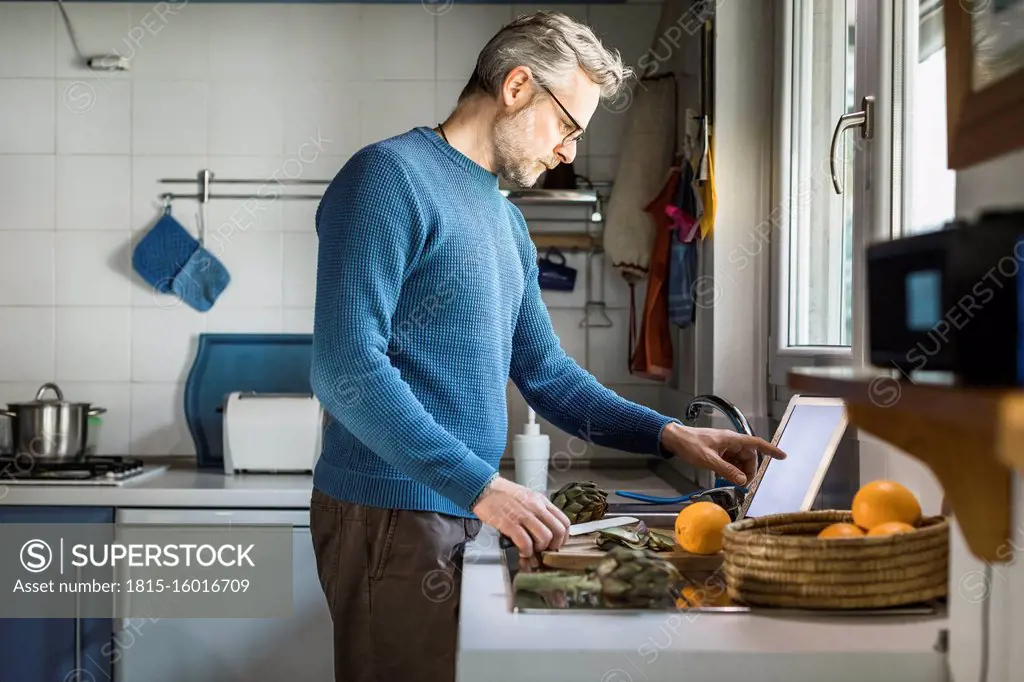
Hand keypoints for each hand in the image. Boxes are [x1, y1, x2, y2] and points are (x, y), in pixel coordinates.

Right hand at [472, 476, 569, 556]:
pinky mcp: (509, 523)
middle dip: (553, 546)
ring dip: (539, 549)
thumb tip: (546, 529)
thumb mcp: (527, 497)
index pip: (564, 522)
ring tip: (531, 550)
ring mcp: (523, 515)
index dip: (563, 538)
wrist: (484, 487)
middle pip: (558, 531)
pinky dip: (526, 551)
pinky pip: (525, 542)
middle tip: (544, 550)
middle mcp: (535, 507)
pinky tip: (521, 551)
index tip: (557, 544)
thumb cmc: (503, 494)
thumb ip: (538, 511)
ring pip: (544, 537)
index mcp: (541, 501)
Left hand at [660, 423, 786, 486]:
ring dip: (739, 471)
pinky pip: (730, 462)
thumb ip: (726, 470)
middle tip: (745, 483)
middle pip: (748, 456)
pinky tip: (725, 477)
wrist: (674, 439)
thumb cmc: (690, 445)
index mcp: (731, 439)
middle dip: (749, 470)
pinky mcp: (718, 452)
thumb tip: (743, 480)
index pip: (756, 443)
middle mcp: (730, 442)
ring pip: (739, 460)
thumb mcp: (709, 460)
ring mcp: (724, 447)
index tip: (782, 456)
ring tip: (734, 482)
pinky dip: (731, 470)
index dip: (771, 449)